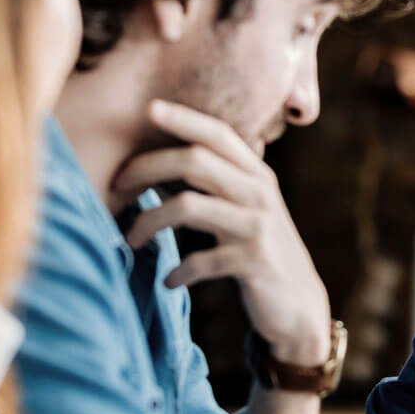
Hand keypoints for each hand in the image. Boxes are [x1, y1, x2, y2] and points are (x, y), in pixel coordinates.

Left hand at [115, 100, 331, 364]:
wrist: (299, 304)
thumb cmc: (262, 252)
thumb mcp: (249, 210)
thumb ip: (221, 183)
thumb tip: (164, 161)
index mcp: (257, 176)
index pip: (218, 134)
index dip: (184, 118)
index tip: (149, 109)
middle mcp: (259, 194)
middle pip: (195, 161)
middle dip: (146, 167)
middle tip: (115, 186)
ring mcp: (257, 226)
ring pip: (188, 206)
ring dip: (148, 221)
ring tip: (130, 240)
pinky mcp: (253, 261)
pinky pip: (199, 260)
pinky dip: (177, 272)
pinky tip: (169, 281)